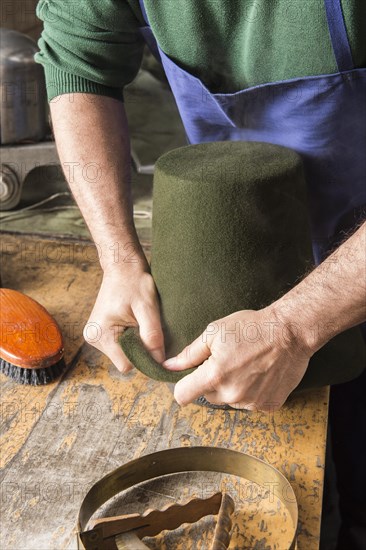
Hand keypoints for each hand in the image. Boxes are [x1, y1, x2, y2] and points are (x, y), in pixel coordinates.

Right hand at [83, 267, 164, 372]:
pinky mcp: (102, 331)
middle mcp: (93, 337)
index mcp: (100, 334)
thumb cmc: (134, 282)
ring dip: (136, 342)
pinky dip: (132, 337)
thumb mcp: (147, 308)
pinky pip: (121, 345)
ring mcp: (96, 335)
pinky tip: (135, 321)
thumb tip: (159, 361)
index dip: (144, 357)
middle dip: (140, 348)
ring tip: (139, 321)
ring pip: (124, 353)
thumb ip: (152, 336)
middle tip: (146, 326)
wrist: (123, 265)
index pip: (126, 364)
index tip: (155, 343)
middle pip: (125, 360)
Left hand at [163, 308, 311, 410]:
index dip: (183, 386)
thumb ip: (190, 353)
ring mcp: (251, 403)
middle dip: (212, 381)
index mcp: (214, 376)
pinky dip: (252, 391)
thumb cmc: (252, 328)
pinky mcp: (268, 406)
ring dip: (233, 387)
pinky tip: (260, 373)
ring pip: (230, 400)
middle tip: (227, 361)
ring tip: (247, 365)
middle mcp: (232, 394)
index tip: (189, 378)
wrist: (290, 333)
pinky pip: (251, 403)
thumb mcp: (215, 332)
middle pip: (208, 396)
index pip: (183, 396)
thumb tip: (169, 365)